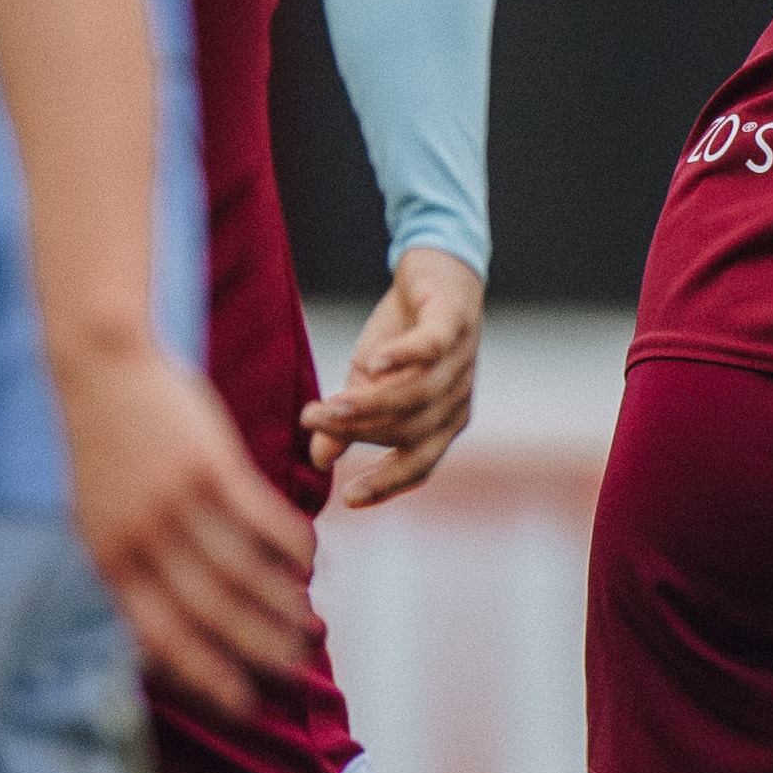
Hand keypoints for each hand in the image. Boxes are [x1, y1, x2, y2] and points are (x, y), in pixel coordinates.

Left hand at [54, 338, 314, 716]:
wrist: (100, 369)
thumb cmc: (103, 451)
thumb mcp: (96, 520)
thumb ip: (128, 572)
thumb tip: (159, 633)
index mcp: (107, 561)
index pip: (161, 638)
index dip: (205, 677)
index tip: (242, 707)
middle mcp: (140, 540)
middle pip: (211, 613)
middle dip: (258, 650)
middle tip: (296, 673)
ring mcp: (175, 502)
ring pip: (242, 572)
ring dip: (283, 605)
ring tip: (311, 626)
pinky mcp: (209, 465)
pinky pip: (262, 519)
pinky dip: (292, 546)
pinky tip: (314, 562)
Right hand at [305, 248, 483, 509]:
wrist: (434, 273)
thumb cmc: (400, 337)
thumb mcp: (366, 383)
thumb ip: (349, 420)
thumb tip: (319, 459)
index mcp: (442, 423)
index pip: (419, 465)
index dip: (387, 484)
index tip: (349, 499)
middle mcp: (456, 400)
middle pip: (408, 430)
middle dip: (357, 431)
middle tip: (311, 422)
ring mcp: (461, 363)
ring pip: (414, 396)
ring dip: (367, 404)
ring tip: (325, 405)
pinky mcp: (454, 324)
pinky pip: (431, 348)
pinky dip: (402, 357)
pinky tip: (372, 363)